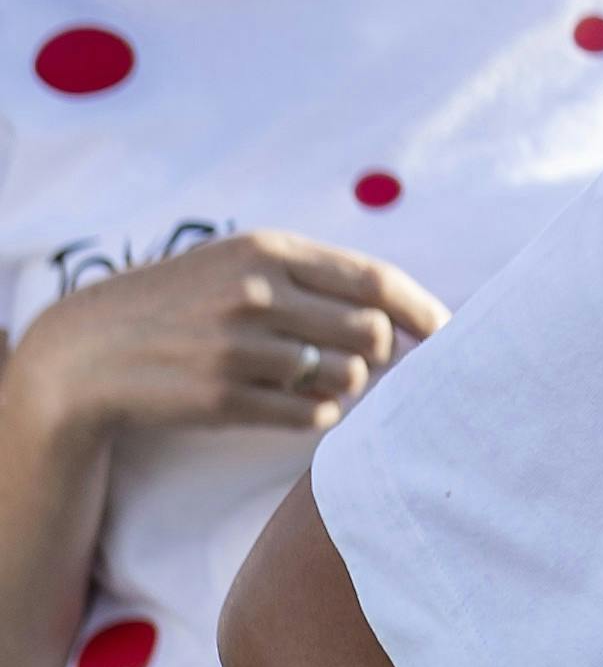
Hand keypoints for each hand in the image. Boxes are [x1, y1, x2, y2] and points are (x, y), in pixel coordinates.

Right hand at [1, 231, 445, 446]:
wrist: (89, 350)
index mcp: (270, 250)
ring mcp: (238, 348)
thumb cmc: (184, 301)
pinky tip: (297, 404)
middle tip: (368, 361)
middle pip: (371, 333)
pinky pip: (310, 416)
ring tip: (317, 379)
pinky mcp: (222, 398)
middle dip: (382, 354)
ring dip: (346, 386)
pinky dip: (318, 415)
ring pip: (346, 378)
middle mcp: (257, 294)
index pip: (377, 280)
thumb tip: (403, 310)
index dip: (423, 310)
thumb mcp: (242, 261)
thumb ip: (316, 276)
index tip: (449, 332)